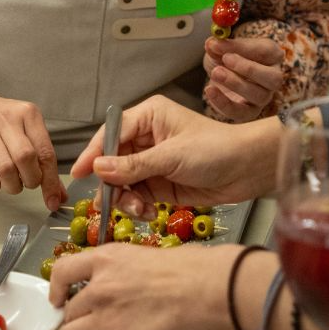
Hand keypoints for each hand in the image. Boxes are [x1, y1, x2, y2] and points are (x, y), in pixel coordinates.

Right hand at [0, 92, 65, 211]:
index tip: (53, 200)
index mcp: (28, 113)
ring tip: (11, 182)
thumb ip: (44, 161)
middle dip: (30, 180)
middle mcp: (6, 119)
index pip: (46, 152)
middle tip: (26, 181)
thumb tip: (58, 195)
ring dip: (12, 186)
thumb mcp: (26, 131)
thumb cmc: (0, 123)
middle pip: (26, 159)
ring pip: (5, 170)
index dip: (51, 181)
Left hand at [48, 242, 233, 329]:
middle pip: (67, 314)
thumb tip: (119, 288)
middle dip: (80, 322)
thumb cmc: (195, 271)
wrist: (214, 289)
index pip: (61, 272)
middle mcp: (99, 289)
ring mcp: (107, 320)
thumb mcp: (146, 255)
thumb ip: (122, 272)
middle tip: (98, 328)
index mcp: (106, 260)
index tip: (60, 298)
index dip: (57, 290)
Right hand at [70, 95, 269, 216]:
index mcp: (148, 117)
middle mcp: (146, 138)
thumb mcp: (172, 156)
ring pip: (122, 182)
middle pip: (112, 161)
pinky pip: (136, 196)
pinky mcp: (160, 185)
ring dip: (124, 197)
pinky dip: (136, 206)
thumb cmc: (216, 149)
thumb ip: (134, 165)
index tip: (79, 172)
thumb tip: (99, 169)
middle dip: (110, 182)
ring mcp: (153, 163)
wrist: (249, 170)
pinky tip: (146, 212)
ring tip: (136, 208)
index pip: (111, 134)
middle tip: (109, 199)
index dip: (94, 153)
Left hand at [200, 35, 285, 121]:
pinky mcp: (249, 112)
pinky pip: (241, 112)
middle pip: (273, 78)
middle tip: (226, 59)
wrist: (220, 76)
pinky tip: (210, 90)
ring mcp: (264, 97)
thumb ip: (218, 45)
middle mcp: (273, 77)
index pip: (267, 50)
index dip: (243, 47)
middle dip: (249, 69)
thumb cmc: (227, 58)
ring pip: (260, 95)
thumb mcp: (222, 48)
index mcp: (272, 55)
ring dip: (236, 84)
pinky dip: (224, 103)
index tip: (220, 44)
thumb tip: (212, 44)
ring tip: (216, 73)